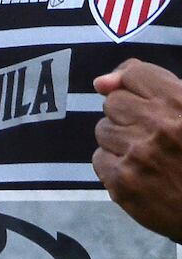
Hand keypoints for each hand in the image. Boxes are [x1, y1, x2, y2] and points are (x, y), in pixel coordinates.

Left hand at [94, 59, 181, 241]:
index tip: (141, 99)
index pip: (134, 75)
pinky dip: (115, 165)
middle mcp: (160, 126)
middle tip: (150, 133)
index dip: (135, 86)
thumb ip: (156, 86)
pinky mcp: (123, 183)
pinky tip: (140, 172)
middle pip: (114, 102)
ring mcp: (139, 155)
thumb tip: (101, 81)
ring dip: (120, 140)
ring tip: (147, 154)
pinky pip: (99, 159)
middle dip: (128, 114)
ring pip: (104, 130)